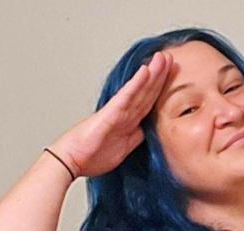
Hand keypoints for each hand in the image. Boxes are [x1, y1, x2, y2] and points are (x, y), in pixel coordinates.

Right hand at [47, 50, 173, 178]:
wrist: (72, 160)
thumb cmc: (91, 155)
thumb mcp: (122, 149)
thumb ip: (134, 138)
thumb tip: (146, 132)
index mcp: (128, 122)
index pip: (148, 103)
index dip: (160, 89)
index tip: (171, 76)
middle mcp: (124, 114)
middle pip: (146, 93)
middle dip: (159, 75)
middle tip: (169, 58)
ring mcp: (118, 112)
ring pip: (140, 91)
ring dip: (152, 74)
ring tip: (162, 57)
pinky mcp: (110, 114)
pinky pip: (126, 97)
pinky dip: (136, 84)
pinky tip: (145, 71)